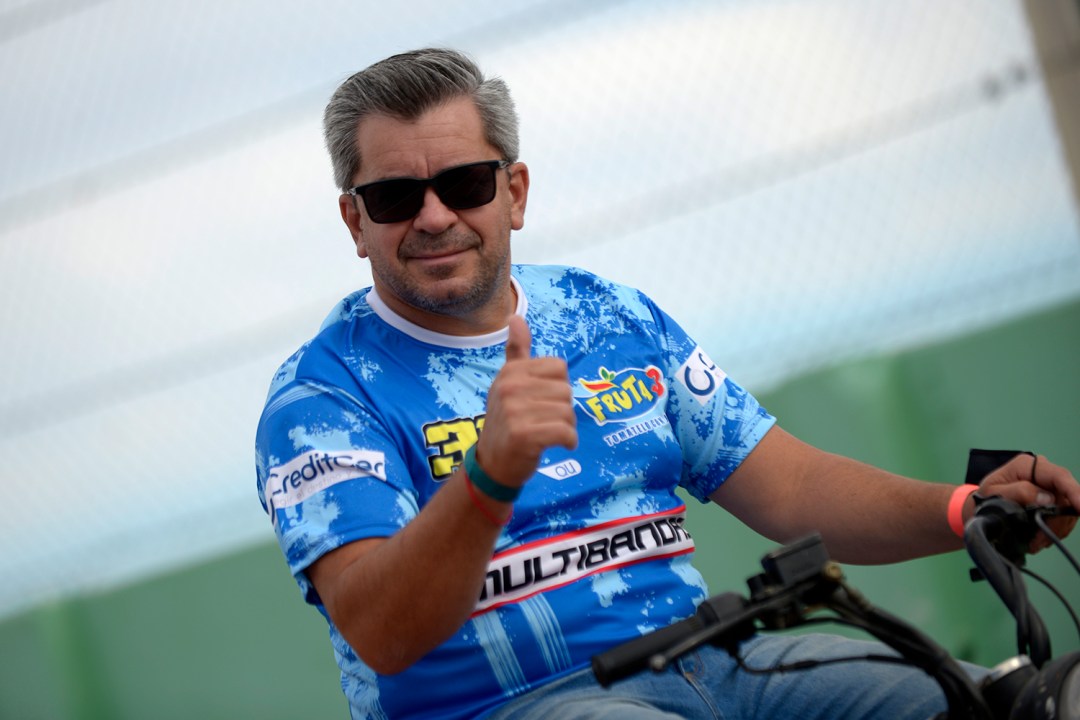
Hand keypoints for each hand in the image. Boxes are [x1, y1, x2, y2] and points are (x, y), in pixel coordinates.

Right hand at [475, 315, 577, 487]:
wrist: (492, 464)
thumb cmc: (506, 422)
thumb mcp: (507, 383)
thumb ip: (516, 352)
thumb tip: (516, 317)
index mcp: (510, 372)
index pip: (559, 368)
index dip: (558, 387)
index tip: (543, 402)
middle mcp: (510, 387)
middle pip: (566, 391)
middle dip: (564, 410)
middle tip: (545, 423)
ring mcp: (515, 411)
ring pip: (568, 413)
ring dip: (567, 428)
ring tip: (549, 435)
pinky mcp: (524, 435)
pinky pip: (565, 432)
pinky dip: (569, 442)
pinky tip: (559, 446)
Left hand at [977, 453, 1078, 551]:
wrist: (981, 508)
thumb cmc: (985, 497)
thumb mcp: (994, 493)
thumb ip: (1018, 492)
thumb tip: (1047, 498)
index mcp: (1028, 465)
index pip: (1058, 476)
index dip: (1074, 492)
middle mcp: (1043, 474)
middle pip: (1066, 496)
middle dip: (1058, 520)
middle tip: (1040, 539)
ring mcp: (1050, 489)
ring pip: (1067, 510)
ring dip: (1055, 529)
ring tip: (1036, 542)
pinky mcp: (1053, 503)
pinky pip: (1063, 518)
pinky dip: (1054, 531)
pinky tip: (1039, 540)